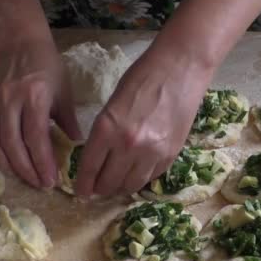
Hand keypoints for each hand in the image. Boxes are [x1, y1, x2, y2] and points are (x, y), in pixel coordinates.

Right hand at [0, 40, 81, 187]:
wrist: (17, 42)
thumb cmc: (47, 66)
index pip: (36, 137)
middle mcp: (11, 102)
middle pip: (14, 145)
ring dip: (12, 166)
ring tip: (28, 180)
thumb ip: (69, 120)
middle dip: (28, 170)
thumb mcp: (64, 91)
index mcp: (35, 97)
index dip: (43, 161)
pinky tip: (9, 166)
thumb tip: (78, 146)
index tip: (52, 180)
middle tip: (42, 185)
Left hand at [74, 43, 212, 196]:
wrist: (181, 68)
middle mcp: (129, 146)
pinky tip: (137, 173)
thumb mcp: (113, 102)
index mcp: (108, 128)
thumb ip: (105, 131)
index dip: (83, 184)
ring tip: (117, 185)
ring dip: (121, 188)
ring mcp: (153, 152)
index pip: (90, 167)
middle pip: (110, 182)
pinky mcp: (172, 153)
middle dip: (100, 188)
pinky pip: (152, 176)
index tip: (80, 192)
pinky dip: (142, 178)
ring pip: (132, 185)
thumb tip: (99, 155)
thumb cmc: (143, 76)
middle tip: (97, 189)